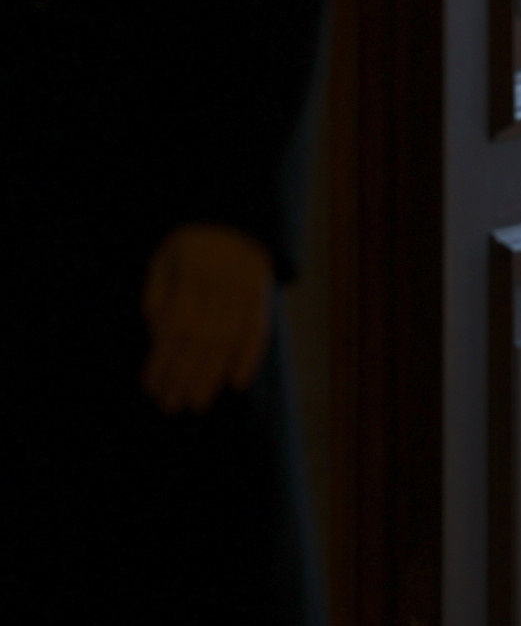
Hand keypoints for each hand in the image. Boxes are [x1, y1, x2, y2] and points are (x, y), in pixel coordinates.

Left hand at [141, 224, 274, 414]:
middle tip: (171, 405)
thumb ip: (159, 299)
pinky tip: (237, 382)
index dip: (164, 358)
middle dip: (185, 375)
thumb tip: (159, 340)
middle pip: (203, 339)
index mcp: (192, 274)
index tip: (151, 386)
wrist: (238, 220)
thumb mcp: (164, 262)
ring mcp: (247, 292)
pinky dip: (250, 358)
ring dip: (212, 375)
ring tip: (196, 402)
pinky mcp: (264, 298)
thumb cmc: (190, 246)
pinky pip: (259, 332)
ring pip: (229, 340)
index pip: (177, 325)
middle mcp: (222, 285)